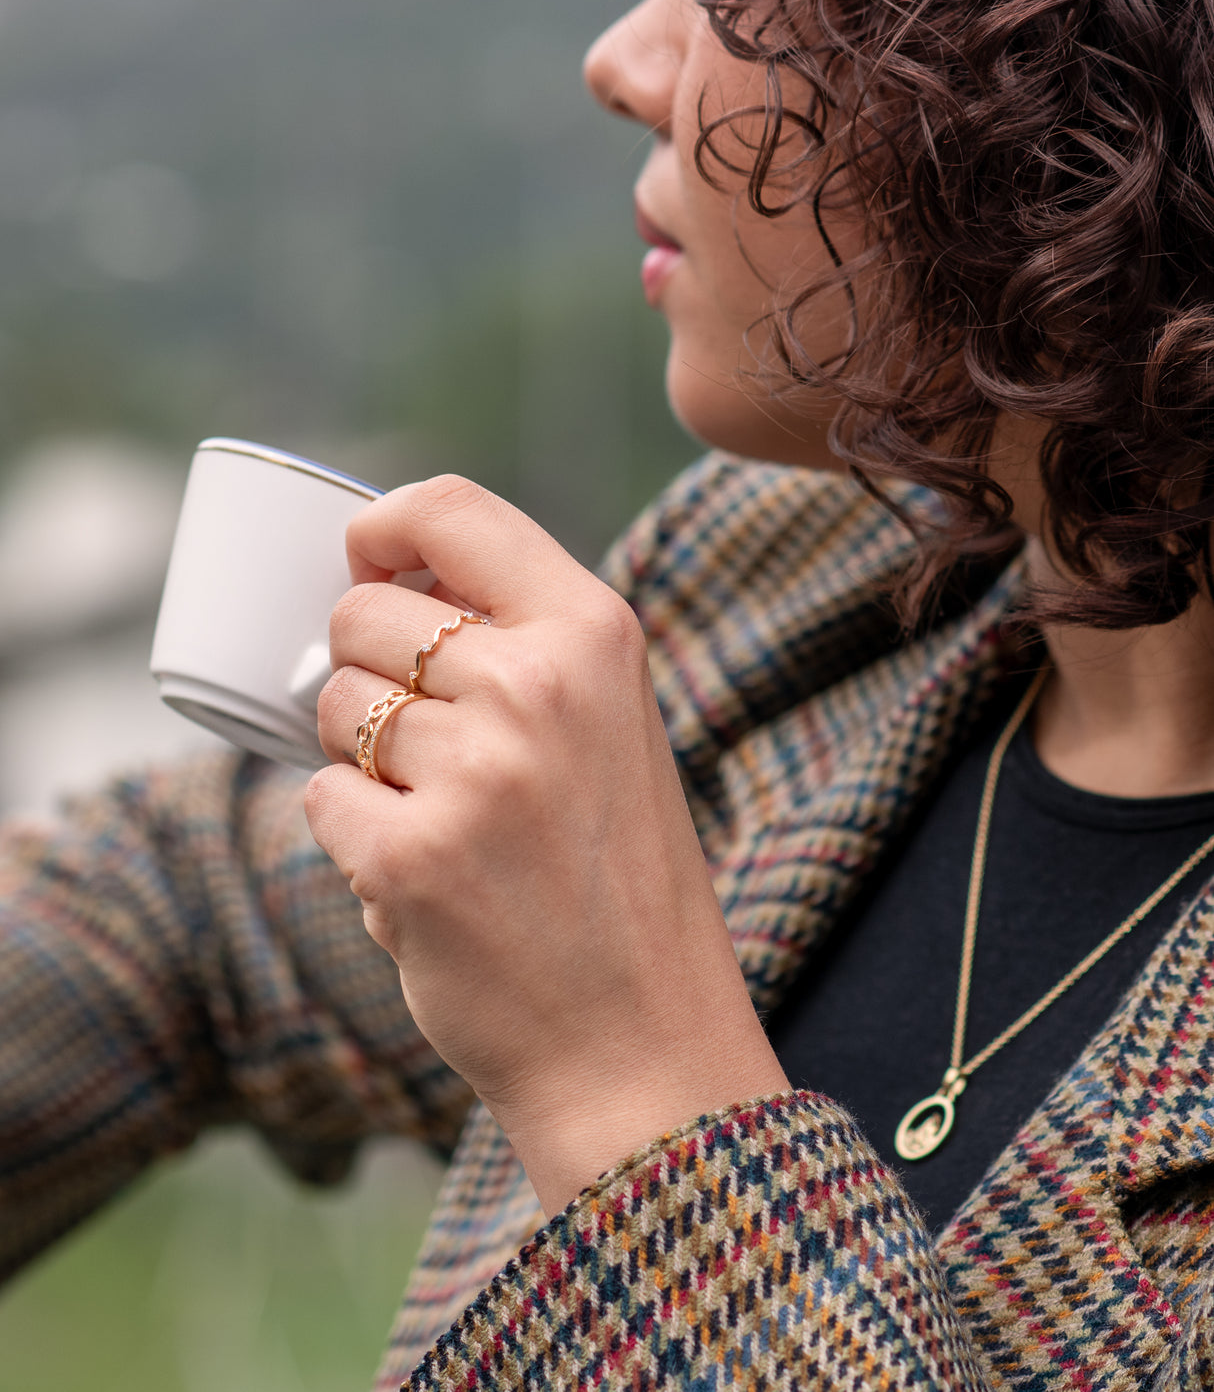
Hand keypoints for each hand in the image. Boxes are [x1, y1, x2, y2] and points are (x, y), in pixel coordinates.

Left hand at [305, 476, 786, 1214]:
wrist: (641, 1038)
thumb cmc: (612, 875)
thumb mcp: (606, 723)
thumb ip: (514, 643)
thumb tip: (372, 588)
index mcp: (594, 633)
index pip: (451, 508)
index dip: (381, 528)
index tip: (365, 564)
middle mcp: (538, 683)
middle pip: (365, 613)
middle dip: (366, 671)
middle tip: (427, 747)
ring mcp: (475, 769)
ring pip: (331, 704)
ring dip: (360, 759)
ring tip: (441, 817)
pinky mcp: (411, 855)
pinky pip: (318, 798)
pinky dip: (354, 836)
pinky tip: (425, 877)